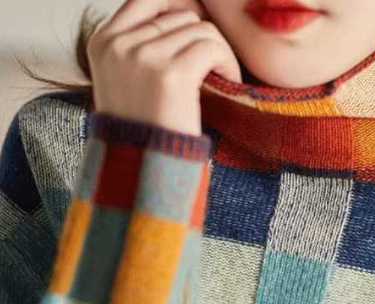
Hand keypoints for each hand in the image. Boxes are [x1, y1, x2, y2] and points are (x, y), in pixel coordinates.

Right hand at [87, 0, 242, 135]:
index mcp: (102, 43)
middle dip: (203, 38)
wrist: (144, 174)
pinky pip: (212, 47)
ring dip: (219, 52)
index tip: (199, 36)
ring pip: (199, 28)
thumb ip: (143, 47)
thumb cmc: (144, 135)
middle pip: (179, 14)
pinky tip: (229, 83)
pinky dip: (228, 63)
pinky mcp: (170, 75)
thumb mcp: (128, 83)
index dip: (181, 10)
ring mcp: (142, 58)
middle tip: (214, 68)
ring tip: (222, 79)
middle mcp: (118, 45)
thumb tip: (187, 11)